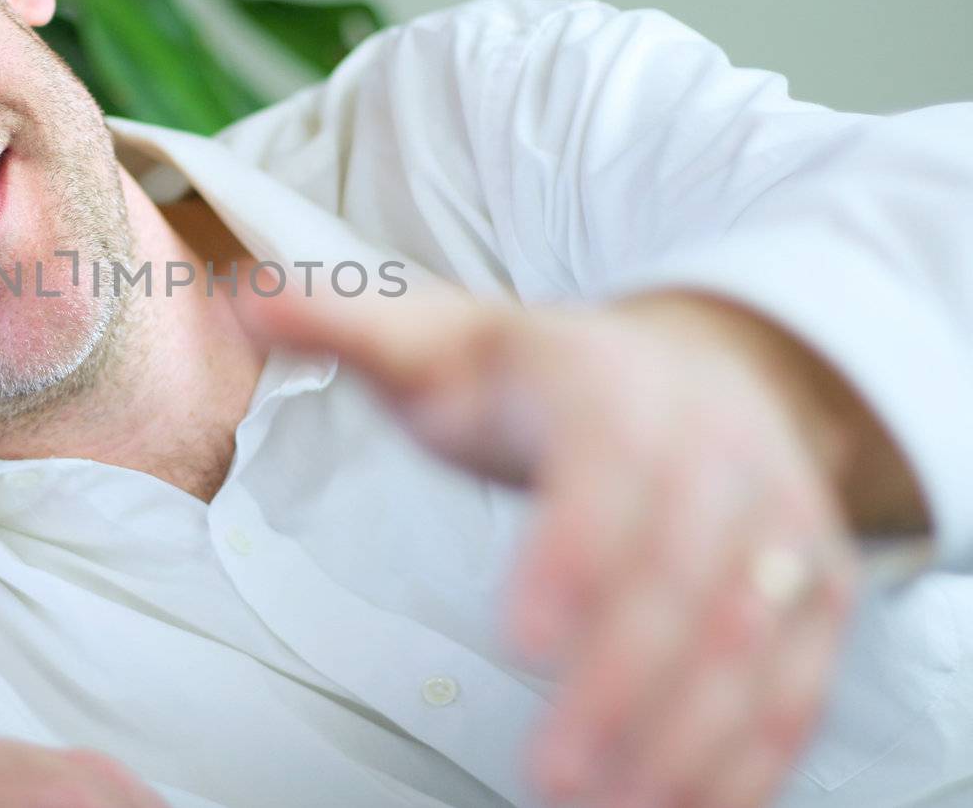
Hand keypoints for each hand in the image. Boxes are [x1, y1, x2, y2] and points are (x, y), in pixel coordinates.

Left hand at [236, 283, 877, 807]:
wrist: (709, 370)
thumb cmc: (547, 375)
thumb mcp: (443, 338)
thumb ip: (345, 328)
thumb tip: (243, 299)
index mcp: (613, 387)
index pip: (606, 469)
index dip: (574, 553)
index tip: (518, 637)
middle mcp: (717, 455)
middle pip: (684, 576)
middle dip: (621, 683)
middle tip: (551, 773)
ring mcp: (777, 526)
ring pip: (751, 642)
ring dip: (685, 737)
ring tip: (607, 806)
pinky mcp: (813, 592)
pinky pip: (797, 683)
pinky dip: (750, 755)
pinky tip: (687, 807)